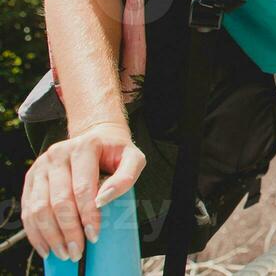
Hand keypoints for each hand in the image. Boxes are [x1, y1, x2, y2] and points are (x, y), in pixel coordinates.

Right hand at [22, 122, 144, 262]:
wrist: (96, 137)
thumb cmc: (115, 152)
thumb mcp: (132, 159)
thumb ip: (126, 177)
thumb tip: (102, 200)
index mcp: (84, 147)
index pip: (83, 188)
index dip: (87, 215)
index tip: (93, 235)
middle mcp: (58, 154)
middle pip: (58, 201)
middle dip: (68, 230)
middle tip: (77, 251)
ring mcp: (41, 166)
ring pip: (39, 208)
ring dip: (50, 235)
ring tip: (63, 252)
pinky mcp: (31, 178)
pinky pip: (28, 209)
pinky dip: (35, 231)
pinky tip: (46, 246)